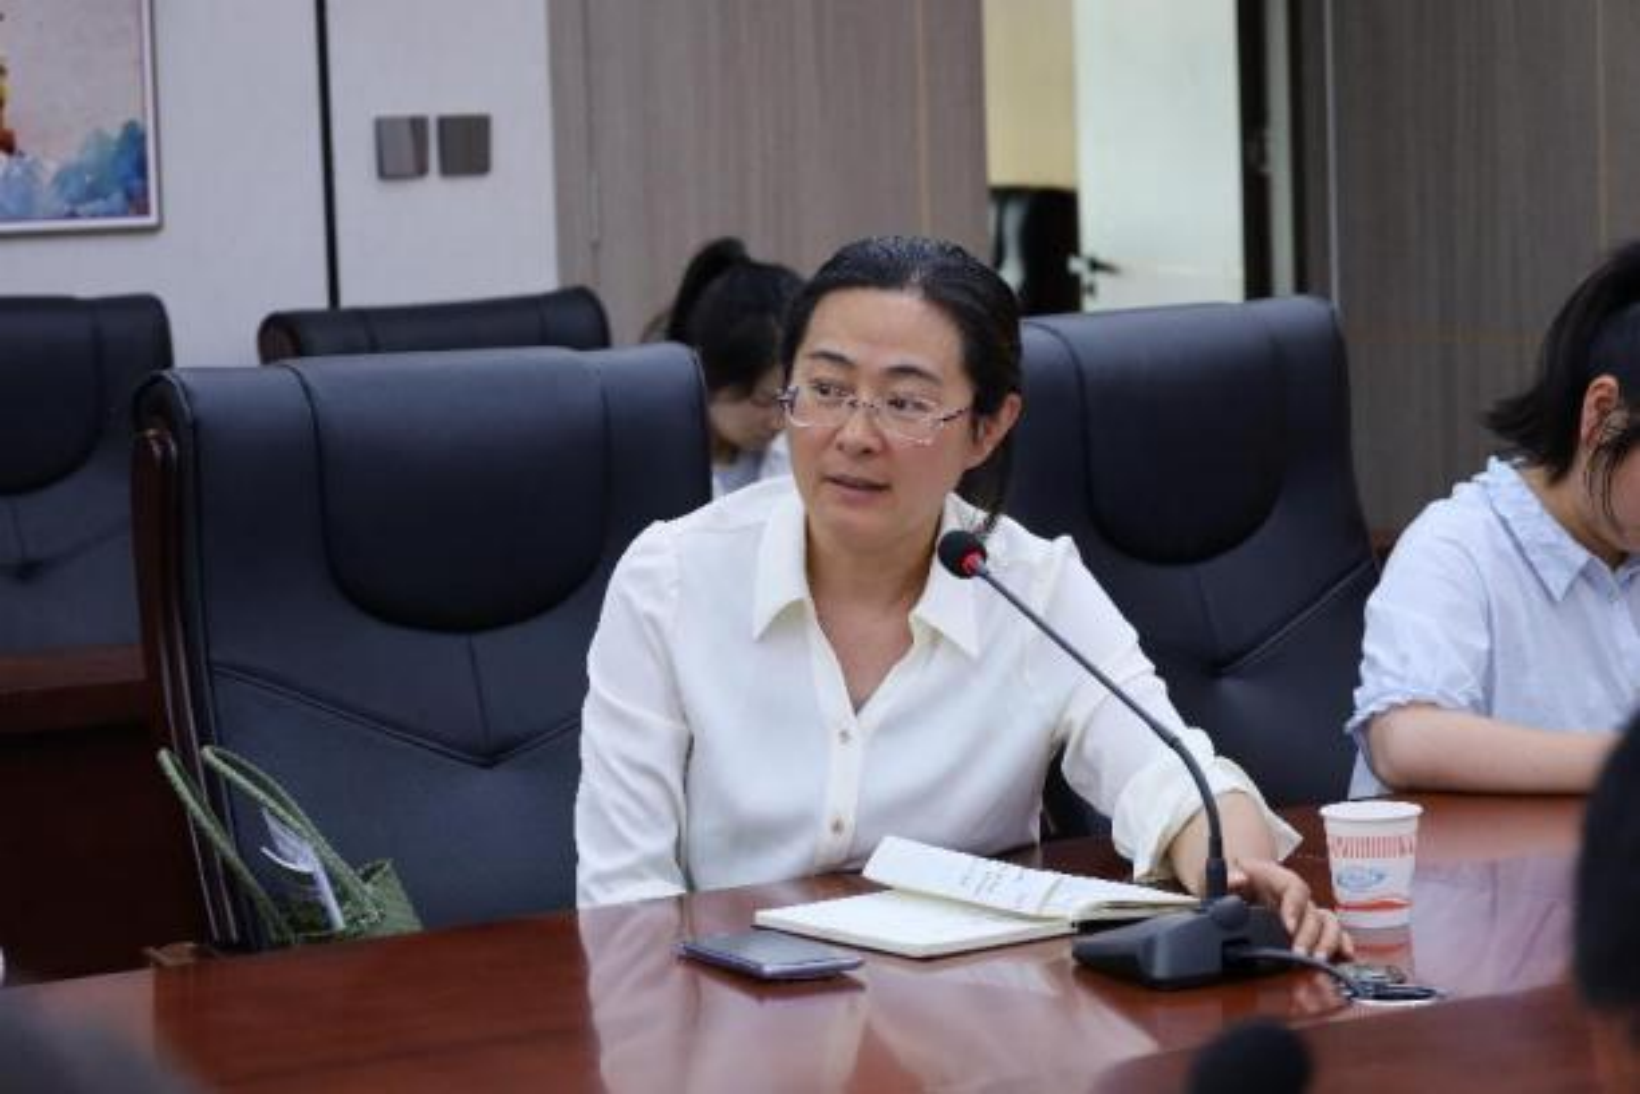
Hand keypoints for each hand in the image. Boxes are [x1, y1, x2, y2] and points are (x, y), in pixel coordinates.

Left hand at [1229, 858, 1353, 961]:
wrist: (1239, 883)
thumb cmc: (1232, 882)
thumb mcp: (1222, 877)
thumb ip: (1227, 878)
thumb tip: (1240, 878)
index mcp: (1275, 878)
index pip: (1294, 886)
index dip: (1295, 906)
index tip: (1288, 926)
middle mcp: (1295, 896)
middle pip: (1313, 911)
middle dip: (1309, 935)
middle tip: (1300, 954)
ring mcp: (1305, 912)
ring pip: (1327, 922)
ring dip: (1327, 942)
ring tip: (1318, 961)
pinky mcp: (1310, 927)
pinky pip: (1333, 933)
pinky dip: (1342, 943)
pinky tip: (1346, 957)